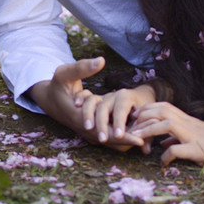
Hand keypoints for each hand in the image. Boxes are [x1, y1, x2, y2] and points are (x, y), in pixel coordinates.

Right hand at [28, 58, 144, 150]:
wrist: (50, 100)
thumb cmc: (58, 85)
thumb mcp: (65, 73)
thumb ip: (82, 67)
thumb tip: (101, 60)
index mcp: (79, 117)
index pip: (104, 130)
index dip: (123, 135)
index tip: (141, 137)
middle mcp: (86, 129)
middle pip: (112, 140)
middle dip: (132, 141)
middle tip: (152, 140)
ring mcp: (90, 132)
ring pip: (114, 143)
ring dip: (131, 140)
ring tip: (151, 137)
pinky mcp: (94, 132)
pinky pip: (112, 139)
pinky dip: (126, 138)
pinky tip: (142, 133)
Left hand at [129, 102, 203, 167]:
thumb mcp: (197, 138)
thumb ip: (179, 139)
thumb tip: (164, 144)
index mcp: (187, 120)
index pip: (162, 106)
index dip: (146, 110)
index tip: (134, 118)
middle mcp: (188, 124)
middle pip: (161, 110)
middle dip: (142, 116)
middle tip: (129, 127)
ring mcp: (193, 135)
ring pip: (165, 124)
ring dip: (148, 130)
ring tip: (137, 140)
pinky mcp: (198, 150)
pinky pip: (177, 150)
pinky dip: (166, 156)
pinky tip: (163, 163)